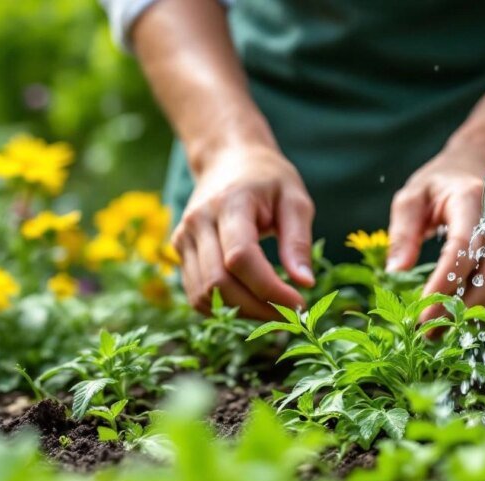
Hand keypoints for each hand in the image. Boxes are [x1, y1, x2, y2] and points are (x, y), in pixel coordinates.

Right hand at [172, 145, 314, 318]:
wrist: (227, 159)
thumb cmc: (268, 179)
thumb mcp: (294, 199)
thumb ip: (298, 241)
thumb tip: (304, 283)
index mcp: (230, 203)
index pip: (240, 258)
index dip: (269, 288)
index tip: (299, 303)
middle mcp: (198, 221)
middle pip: (219, 282)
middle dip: (257, 308)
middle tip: (290, 316)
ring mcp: (184, 237)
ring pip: (204, 294)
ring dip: (241, 313)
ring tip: (273, 312)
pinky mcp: (180, 251)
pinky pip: (197, 293)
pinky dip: (224, 308)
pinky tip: (252, 304)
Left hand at [386, 142, 484, 318]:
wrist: (478, 165)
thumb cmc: (440, 184)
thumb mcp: (412, 198)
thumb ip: (402, 232)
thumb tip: (395, 271)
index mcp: (471, 199)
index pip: (462, 248)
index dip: (443, 284)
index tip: (422, 312)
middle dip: (460, 308)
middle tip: (429, 332)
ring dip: (479, 312)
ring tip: (445, 330)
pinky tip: (473, 315)